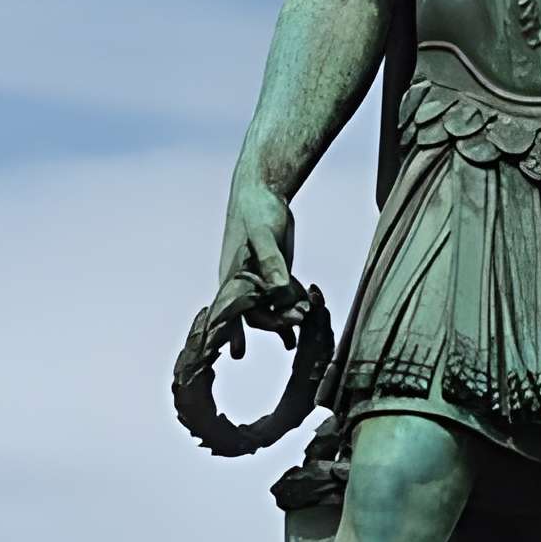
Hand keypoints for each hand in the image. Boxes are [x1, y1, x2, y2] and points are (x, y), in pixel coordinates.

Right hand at [206, 174, 306, 359]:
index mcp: (232, 277)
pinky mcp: (278, 272)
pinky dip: (295, 307)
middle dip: (273, 324)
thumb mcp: (264, 235)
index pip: (233, 312)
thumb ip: (272, 263)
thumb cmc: (255, 210)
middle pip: (257, 314)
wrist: (263, 190)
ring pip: (273, 308)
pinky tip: (308, 317)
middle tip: (293, 330)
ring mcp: (262, 278)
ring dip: (284, 323)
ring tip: (294, 344)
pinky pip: (286, 296)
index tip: (241, 351)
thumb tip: (280, 291)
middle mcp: (245, 282)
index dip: (236, 333)